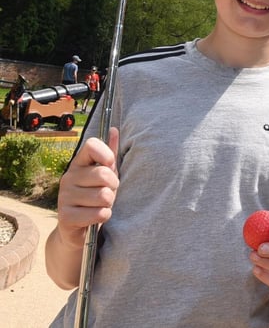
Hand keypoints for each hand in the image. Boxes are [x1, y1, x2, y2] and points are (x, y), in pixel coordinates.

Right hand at [55, 127, 119, 249]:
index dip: (106, 154)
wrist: (80, 230)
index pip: (91, 145)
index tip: (110, 165)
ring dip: (109, 204)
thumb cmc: (96, 197)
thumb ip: (110, 154)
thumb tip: (114, 129)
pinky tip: (95, 217)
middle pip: (104, 174)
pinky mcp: (65, 217)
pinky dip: (103, 216)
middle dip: (113, 186)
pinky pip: (99, 213)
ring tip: (100, 206)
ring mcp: (64, 197)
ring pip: (104, 196)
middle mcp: (68, 177)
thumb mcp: (106, 174)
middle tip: (108, 193)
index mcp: (79, 163)